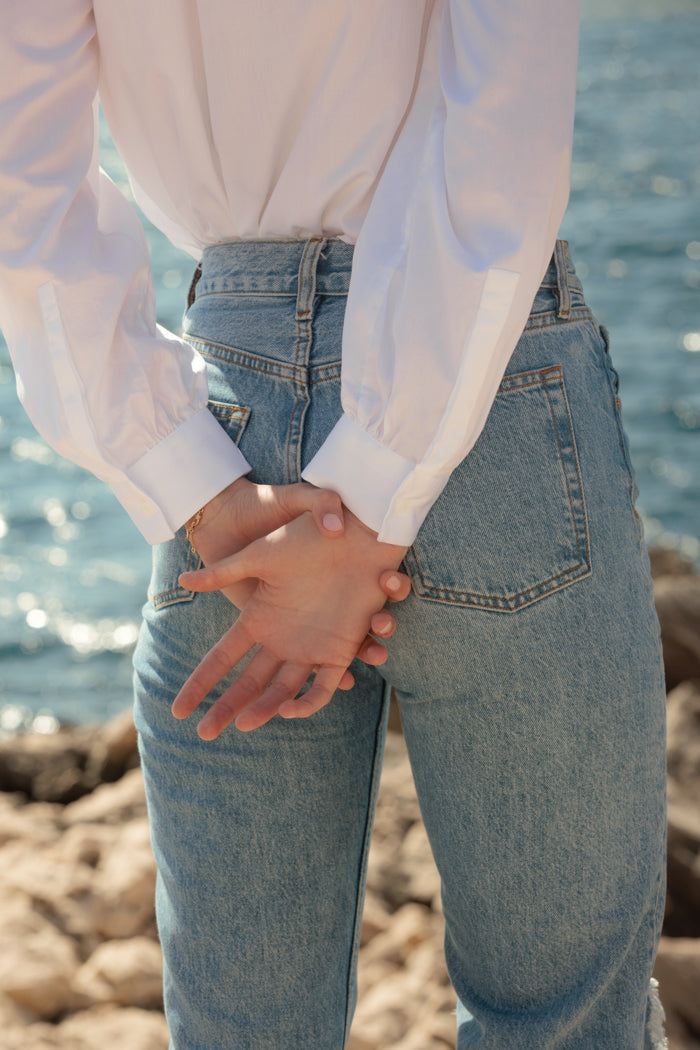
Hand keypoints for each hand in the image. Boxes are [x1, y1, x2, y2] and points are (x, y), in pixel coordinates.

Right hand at [172, 510, 408, 736]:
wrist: (355, 533)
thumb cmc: (307, 538)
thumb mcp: (260, 555)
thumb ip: (224, 572)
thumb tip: (182, 580)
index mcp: (258, 619)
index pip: (222, 658)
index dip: (201, 683)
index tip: (177, 709)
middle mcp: (281, 638)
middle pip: (248, 683)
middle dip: (225, 708)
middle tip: (203, 734)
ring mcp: (310, 647)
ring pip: (282, 691)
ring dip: (263, 709)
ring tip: (244, 725)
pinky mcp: (341, 649)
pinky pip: (323, 686)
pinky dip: (308, 702)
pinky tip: (289, 710)